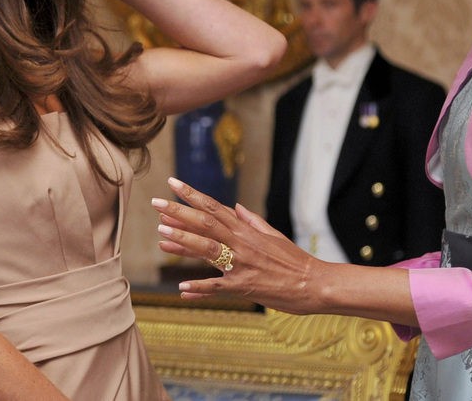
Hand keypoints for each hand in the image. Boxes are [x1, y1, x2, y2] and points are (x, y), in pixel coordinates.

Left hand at [152, 178, 325, 313]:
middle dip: (180, 212)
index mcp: (247, 230)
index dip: (192, 195)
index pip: (215, 207)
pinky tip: (182, 288)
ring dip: (184, 241)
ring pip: (208, 250)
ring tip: (161, 233)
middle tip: (157, 202)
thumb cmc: (295, 260)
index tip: (173, 183)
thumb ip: (252, 221)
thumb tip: (237, 207)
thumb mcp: (274, 235)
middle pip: (206, 224)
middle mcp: (242, 243)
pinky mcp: (244, 287)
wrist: (314, 283)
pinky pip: (218, 287)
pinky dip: (200, 287)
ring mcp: (242, 265)